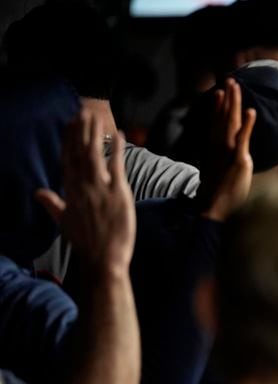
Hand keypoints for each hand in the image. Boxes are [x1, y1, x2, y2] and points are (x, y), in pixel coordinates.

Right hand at [36, 110, 134, 274]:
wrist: (103, 259)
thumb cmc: (85, 243)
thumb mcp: (63, 222)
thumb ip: (51, 204)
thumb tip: (38, 192)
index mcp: (70, 192)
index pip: (67, 159)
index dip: (69, 140)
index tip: (70, 124)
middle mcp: (82, 187)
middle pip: (79, 152)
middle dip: (80, 130)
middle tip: (82, 111)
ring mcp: (100, 189)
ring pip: (94, 154)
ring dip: (95, 133)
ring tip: (96, 116)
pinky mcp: (119, 193)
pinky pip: (117, 166)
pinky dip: (117, 149)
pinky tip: (120, 134)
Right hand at [201, 79, 255, 221]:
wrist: (214, 210)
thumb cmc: (219, 197)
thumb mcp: (221, 177)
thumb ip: (224, 166)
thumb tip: (228, 161)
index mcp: (215, 151)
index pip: (216, 124)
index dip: (218, 107)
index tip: (219, 93)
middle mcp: (219, 148)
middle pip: (223, 118)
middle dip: (226, 99)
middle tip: (229, 80)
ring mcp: (228, 153)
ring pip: (230, 122)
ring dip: (233, 104)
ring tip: (236, 86)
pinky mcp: (239, 161)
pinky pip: (243, 139)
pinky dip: (247, 125)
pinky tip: (251, 111)